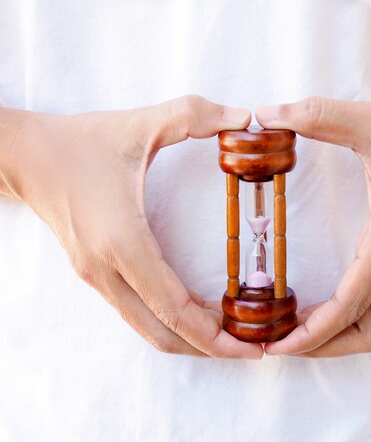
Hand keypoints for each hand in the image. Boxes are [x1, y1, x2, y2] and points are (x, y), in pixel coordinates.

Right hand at [4, 96, 262, 357]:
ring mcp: (97, 277)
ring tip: (232, 334)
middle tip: (252, 347)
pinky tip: (199, 311)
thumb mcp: (142, 123)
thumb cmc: (81, 141)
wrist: (24, 156)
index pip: (173, 307)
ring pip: (148, 328)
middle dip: (210, 347)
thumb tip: (246, 118)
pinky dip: (170, 321)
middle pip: (163, 333)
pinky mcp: (94, 274)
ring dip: (190, 338)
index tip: (251, 344)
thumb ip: (195, 115)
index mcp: (122, 241)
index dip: (215, 332)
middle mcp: (107, 270)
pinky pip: (138, 311)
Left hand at [257, 92, 370, 356]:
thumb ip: (320, 117)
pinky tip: (326, 292)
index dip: (312, 332)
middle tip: (281, 339)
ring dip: (339, 330)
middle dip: (324, 345)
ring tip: (297, 323)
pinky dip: (351, 308)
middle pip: (369, 330)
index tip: (276, 343)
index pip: (351, 304)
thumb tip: (268, 115)